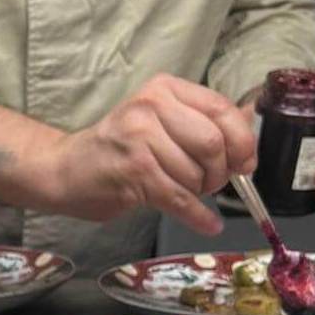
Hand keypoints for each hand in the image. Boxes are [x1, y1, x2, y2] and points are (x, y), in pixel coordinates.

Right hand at [45, 74, 256, 233]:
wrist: (64, 170)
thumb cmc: (116, 149)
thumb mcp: (158, 121)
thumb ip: (201, 120)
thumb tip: (250, 122)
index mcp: (164, 90)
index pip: (221, 110)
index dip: (242, 141)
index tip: (245, 163)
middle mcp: (152, 108)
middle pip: (213, 144)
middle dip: (220, 172)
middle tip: (211, 184)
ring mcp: (140, 141)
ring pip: (195, 174)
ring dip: (199, 193)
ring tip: (186, 194)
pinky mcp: (133, 174)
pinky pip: (179, 199)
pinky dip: (198, 217)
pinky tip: (207, 224)